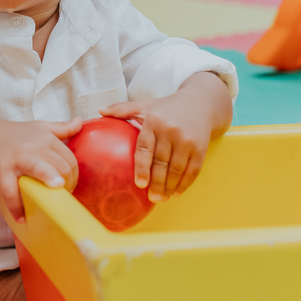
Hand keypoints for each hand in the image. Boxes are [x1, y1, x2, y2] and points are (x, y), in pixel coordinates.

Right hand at [0, 119, 81, 222]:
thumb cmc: (17, 135)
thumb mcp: (40, 127)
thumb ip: (62, 127)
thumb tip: (80, 121)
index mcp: (46, 139)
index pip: (70, 159)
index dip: (74, 176)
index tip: (69, 186)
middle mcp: (34, 147)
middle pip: (61, 167)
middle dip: (66, 185)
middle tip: (61, 196)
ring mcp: (18, 159)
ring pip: (40, 170)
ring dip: (49, 181)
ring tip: (55, 199)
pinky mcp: (2, 171)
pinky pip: (11, 191)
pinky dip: (16, 206)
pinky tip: (21, 217)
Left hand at [102, 73, 231, 201]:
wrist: (200, 102)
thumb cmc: (167, 107)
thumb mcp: (145, 105)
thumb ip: (122, 109)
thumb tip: (100, 111)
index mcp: (154, 121)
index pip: (145, 148)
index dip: (142, 167)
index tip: (139, 184)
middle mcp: (171, 130)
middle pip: (162, 162)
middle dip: (156, 183)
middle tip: (151, 198)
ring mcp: (187, 140)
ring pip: (177, 169)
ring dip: (169, 187)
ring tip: (161, 199)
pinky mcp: (201, 147)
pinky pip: (193, 170)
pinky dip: (185, 184)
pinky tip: (176, 192)